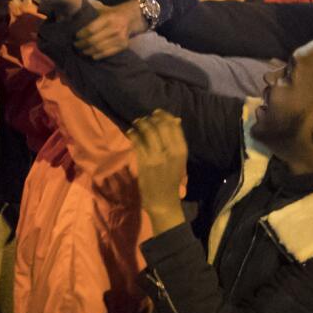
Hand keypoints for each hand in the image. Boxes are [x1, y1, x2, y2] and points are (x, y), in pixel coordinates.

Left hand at [74, 0, 144, 58]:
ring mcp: (120, 38)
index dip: (81, 34)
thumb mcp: (103, 9)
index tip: (76, 36)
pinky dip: (98, 55)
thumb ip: (91, 11)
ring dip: (88, 51)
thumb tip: (74, 12)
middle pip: (94, 40)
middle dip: (82, 44)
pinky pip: (108, 53)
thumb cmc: (114, 13)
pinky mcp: (124, 45)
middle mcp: (115, 28)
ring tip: (81, 51)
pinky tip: (91, 55)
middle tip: (76, 45)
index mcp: (109, 18)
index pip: (91, 29)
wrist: (133, 17)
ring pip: (99, 48)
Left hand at [127, 109, 188, 230]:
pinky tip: (131, 132)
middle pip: (161, 125)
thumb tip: (175, 119)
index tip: (157, 112)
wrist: (163, 200)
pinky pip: (137, 142)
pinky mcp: (144, 161)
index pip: (174, 126)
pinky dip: (133, 134)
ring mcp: (157, 156)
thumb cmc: (171, 179)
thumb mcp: (179, 160)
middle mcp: (171, 151)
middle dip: (151, 118)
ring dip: (141, 123)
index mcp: (181, 150)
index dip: (164, 115)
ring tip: (137, 122)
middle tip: (145, 117)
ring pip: (148, 131)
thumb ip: (176, 140)